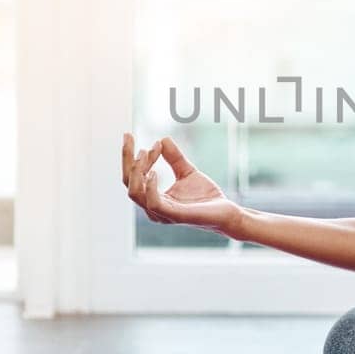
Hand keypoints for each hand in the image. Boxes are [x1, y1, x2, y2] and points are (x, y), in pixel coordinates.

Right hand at [121, 132, 241, 236]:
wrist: (226, 212)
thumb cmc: (206, 196)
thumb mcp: (187, 171)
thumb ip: (174, 158)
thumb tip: (162, 139)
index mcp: (153, 198)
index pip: (133, 177)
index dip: (136, 157)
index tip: (152, 142)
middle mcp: (152, 207)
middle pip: (129, 182)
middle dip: (127, 158)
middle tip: (130, 137)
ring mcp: (162, 213)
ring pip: (135, 193)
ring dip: (137, 170)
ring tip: (145, 152)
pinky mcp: (175, 216)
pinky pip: (153, 203)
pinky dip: (150, 187)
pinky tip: (154, 172)